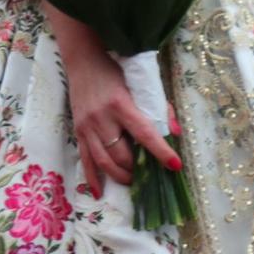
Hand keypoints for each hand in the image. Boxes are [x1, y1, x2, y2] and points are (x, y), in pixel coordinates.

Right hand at [60, 31, 179, 198]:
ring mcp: (87, 127)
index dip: (161, 151)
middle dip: (137, 168)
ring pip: (103, 162)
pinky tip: (100, 192)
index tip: (175, 166)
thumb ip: (159, 107)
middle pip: (121, 153)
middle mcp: (102, 119)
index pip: (145, 134)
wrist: (83, 61)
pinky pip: (85, 161)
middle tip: (150, 173)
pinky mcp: (78, 132)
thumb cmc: (115, 70)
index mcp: (121, 105)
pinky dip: (93, 178)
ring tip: (133, 180)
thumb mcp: (140, 84)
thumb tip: (174, 133)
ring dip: (120, 176)